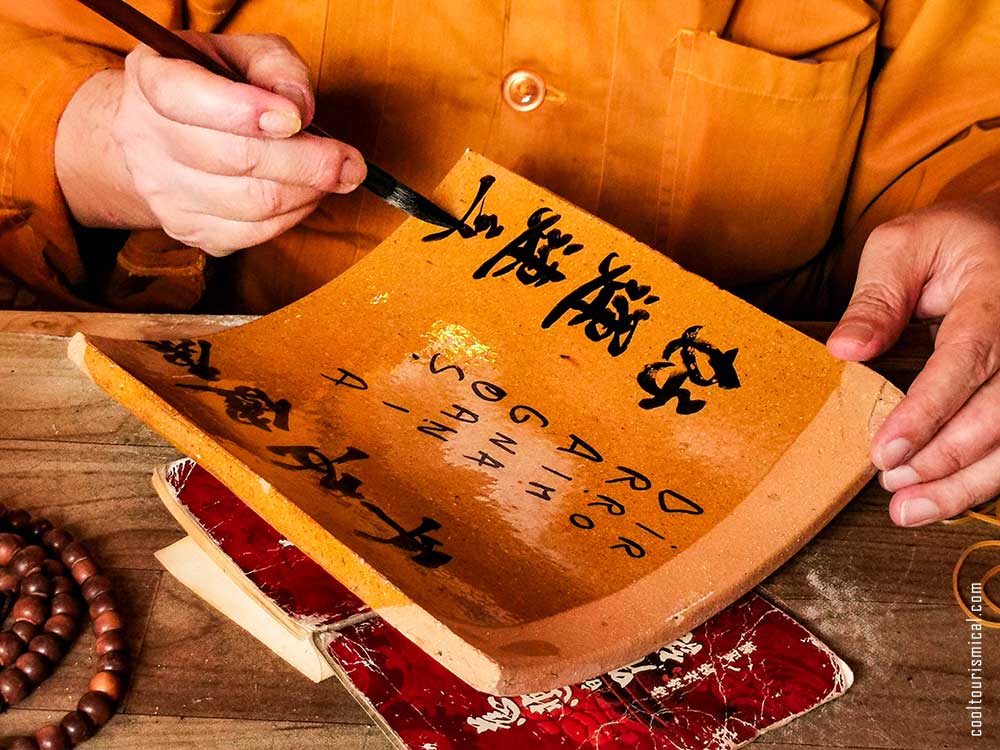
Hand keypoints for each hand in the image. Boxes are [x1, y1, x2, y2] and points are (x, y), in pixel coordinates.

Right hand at [55, 33, 365, 255]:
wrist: (162, 134)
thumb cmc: (214, 85)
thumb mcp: (243, 54)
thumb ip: (276, 67)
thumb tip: (299, 109)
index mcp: (152, 79)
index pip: (186, 99)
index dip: (245, 110)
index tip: (296, 119)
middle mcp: (145, 139)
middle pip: (235, 160)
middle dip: (308, 163)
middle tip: (350, 162)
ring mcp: (163, 193)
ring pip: (252, 205)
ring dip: (308, 192)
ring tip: (330, 175)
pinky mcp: (188, 231)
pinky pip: (253, 235)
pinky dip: (293, 217)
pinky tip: (303, 194)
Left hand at [827, 193, 999, 526]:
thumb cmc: (950, 240)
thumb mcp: (903, 246)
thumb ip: (876, 299)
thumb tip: (845, 350)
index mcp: (998, 294)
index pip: (968, 358)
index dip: (928, 410)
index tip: (885, 450)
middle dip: (945, 457)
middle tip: (892, 483)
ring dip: (964, 482)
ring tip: (910, 509)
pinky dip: (980, 476)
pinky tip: (940, 497)